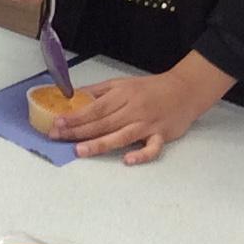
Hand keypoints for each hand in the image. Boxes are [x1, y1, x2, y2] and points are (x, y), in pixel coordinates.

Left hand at [51, 54, 234, 164]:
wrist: (185, 90)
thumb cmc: (150, 88)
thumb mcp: (122, 83)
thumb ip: (98, 91)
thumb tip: (73, 96)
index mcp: (123, 95)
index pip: (95, 107)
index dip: (75, 116)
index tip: (57, 123)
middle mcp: (134, 109)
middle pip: (103, 122)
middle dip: (78, 131)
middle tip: (58, 137)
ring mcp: (148, 124)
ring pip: (122, 135)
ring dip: (100, 144)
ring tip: (80, 151)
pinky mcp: (162, 135)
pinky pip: (153, 148)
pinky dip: (142, 154)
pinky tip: (127, 159)